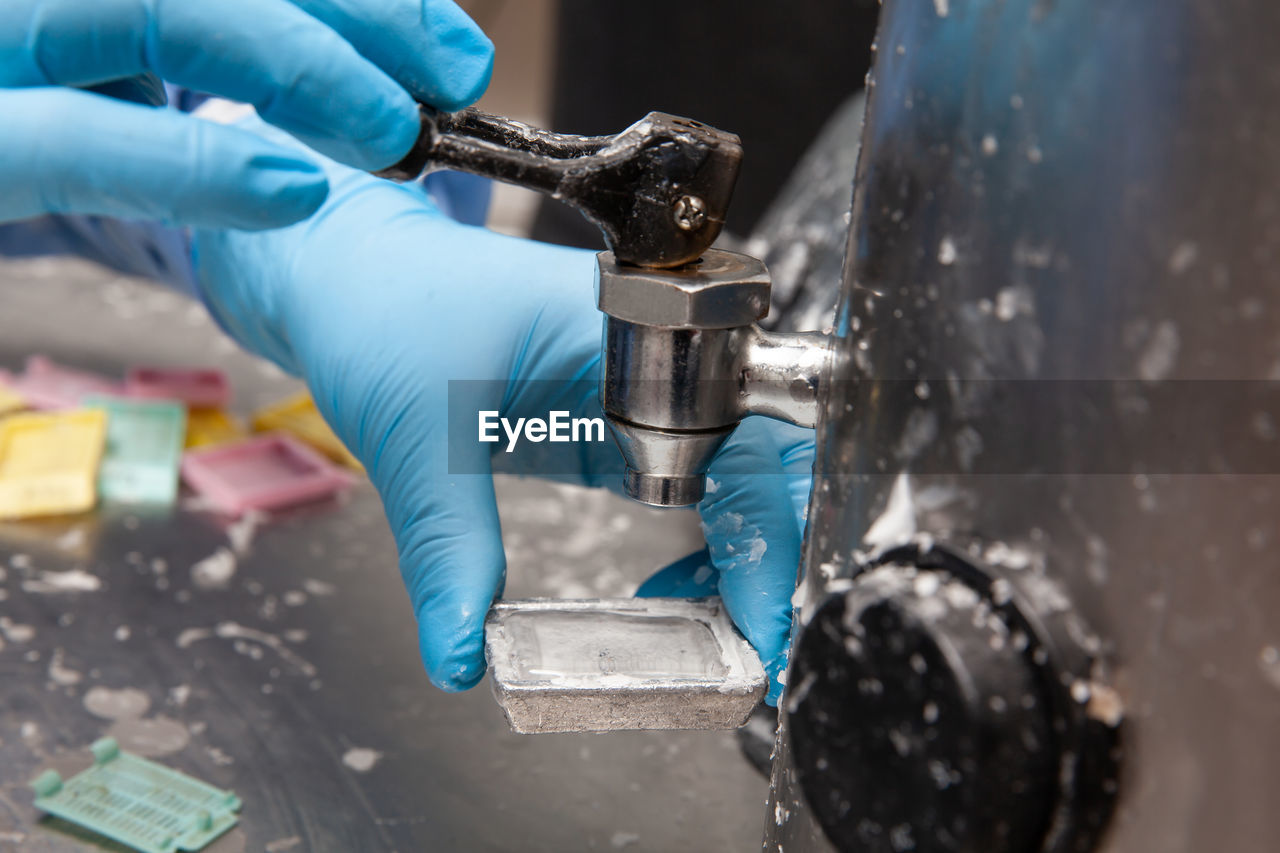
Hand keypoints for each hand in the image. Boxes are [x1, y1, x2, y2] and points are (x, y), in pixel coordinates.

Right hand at [0, 0, 490, 228]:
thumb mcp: (65, 72)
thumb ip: (146, 54)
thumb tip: (276, 93)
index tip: (432, 36)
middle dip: (347, 5)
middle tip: (455, 63)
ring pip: (145, 9)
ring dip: (290, 56)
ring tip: (397, 128)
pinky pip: (63, 139)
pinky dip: (187, 160)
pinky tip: (292, 189)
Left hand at [192, 118, 812, 704]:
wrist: (338, 275)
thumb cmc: (380, 301)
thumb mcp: (418, 433)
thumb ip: (451, 547)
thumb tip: (463, 652)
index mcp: (636, 329)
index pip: (751, 428)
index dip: (772, 527)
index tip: (760, 614)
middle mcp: (657, 355)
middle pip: (765, 453)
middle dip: (771, 548)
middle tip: (752, 640)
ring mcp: (639, 389)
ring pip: (733, 475)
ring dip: (738, 553)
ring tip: (718, 631)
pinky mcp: (610, 421)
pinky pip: (682, 483)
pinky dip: (693, 543)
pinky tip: (669, 590)